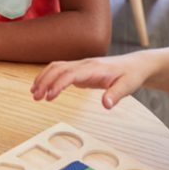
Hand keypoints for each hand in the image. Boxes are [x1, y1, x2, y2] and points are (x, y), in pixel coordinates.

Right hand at [31, 55, 148, 107]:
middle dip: (45, 81)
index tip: (49, 96)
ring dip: (44, 78)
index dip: (58, 84)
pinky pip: (60, 70)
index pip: (70, 73)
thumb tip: (106, 105)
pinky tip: (43, 87)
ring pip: (56, 67)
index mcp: (94, 68)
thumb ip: (116, 95)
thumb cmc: (130, 75)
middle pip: (58, 68)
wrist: (135, 65)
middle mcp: (84, 64)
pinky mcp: (80, 70)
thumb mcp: (128, 86)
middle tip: (36, 97)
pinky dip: (49, 77)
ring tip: (34, 93)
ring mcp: (81, 66)